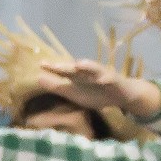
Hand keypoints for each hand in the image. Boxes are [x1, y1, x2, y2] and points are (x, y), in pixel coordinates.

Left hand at [35, 57, 160, 121]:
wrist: (122, 96)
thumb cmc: (96, 94)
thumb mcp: (74, 93)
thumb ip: (57, 87)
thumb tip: (38, 79)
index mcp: (78, 77)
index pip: (63, 72)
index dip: (52, 69)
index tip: (40, 65)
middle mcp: (88, 73)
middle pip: (76, 69)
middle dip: (66, 67)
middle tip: (53, 66)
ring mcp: (102, 75)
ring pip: (93, 70)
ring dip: (87, 67)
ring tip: (77, 65)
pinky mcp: (114, 80)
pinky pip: (109, 79)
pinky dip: (105, 79)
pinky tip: (101, 79)